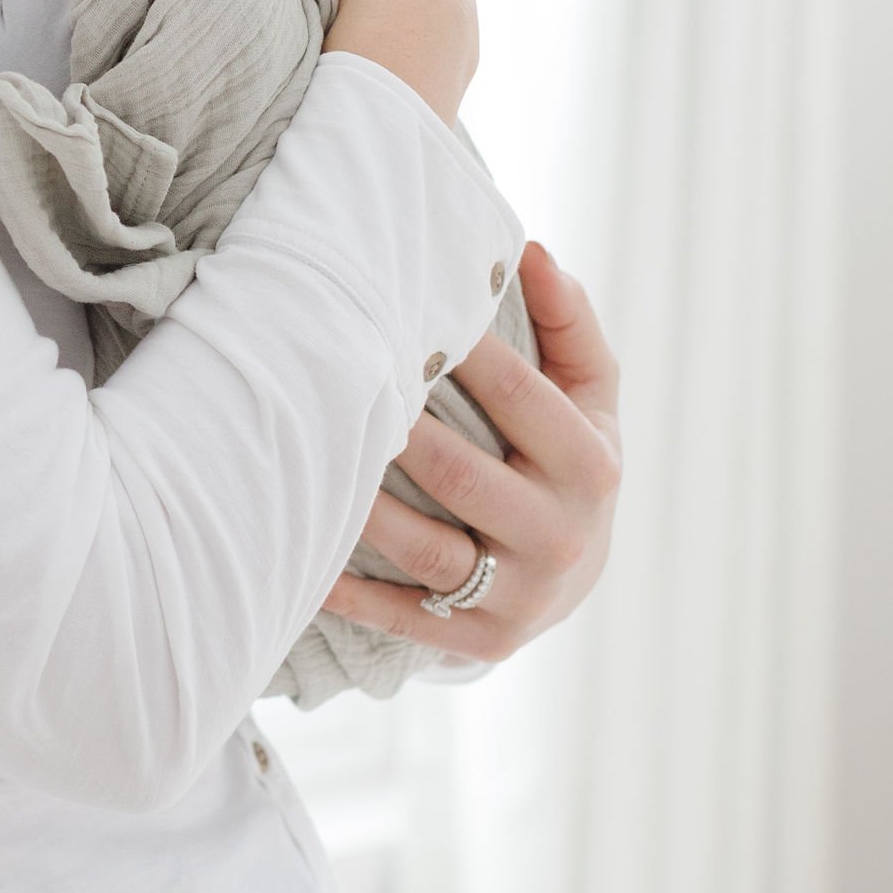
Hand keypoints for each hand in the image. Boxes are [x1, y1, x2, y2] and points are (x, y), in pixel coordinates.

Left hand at [324, 243, 621, 663]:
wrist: (580, 574)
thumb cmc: (570, 457)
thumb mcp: (591, 394)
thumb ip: (568, 323)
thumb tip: (529, 250)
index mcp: (592, 466)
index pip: (521, 400)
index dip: (464, 356)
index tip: (405, 314)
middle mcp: (561, 536)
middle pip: (463, 477)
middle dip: (399, 432)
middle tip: (334, 383)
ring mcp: (521, 597)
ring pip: (425, 550)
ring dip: (363, 509)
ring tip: (311, 459)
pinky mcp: (481, 642)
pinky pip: (402, 616)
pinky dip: (348, 591)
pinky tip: (301, 559)